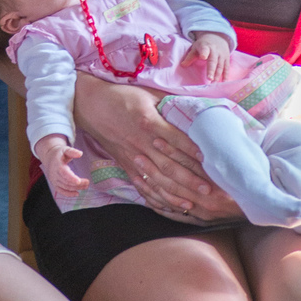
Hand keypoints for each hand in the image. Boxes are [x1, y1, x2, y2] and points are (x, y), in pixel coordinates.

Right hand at [36, 133, 87, 196]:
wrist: (49, 158)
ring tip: (85, 186)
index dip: (71, 177)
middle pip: (66, 182)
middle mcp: (54, 174)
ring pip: (65, 187)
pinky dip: (69, 194)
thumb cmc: (59, 154)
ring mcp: (54, 180)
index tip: (78, 181)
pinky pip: (61, 191)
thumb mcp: (65, 149)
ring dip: (76, 188)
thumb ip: (72, 152)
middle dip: (78, 184)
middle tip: (87, 182)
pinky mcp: (55, 184)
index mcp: (57, 165)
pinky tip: (77, 193)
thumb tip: (80, 154)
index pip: (63, 172)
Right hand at [72, 75, 242, 222]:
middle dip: (190, 179)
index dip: (193, 151)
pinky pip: (142, 186)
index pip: (175, 140)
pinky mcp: (126, 166)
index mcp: (148, 121)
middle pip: (168, 165)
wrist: (90, 105)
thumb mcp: (147, 93)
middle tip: (210, 190)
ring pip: (157, 180)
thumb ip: (170, 104)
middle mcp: (141, 143)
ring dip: (176, 194)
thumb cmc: (122, 96)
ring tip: (194, 203)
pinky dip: (156, 199)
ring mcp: (132, 157)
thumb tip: (195, 110)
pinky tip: (170, 206)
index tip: (210, 160)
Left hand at [183, 32, 231, 82]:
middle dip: (211, 70)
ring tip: (214, 84)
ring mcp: (222, 55)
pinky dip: (225, 75)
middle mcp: (215, 51)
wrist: (217, 37)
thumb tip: (182, 65)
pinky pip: (226, 68)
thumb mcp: (196, 47)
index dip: (204, 53)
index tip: (203, 57)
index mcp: (206, 47)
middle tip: (209, 79)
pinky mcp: (227, 59)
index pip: (204, 50)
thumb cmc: (204, 44)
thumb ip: (190, 57)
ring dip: (217, 75)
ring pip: (220, 66)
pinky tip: (224, 82)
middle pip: (213, 61)